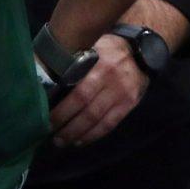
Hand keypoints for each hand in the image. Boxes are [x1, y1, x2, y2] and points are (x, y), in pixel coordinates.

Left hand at [50, 32, 149, 147]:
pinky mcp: (129, 104)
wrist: (143, 51)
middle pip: (86, 109)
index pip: (78, 93)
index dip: (63, 110)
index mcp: (99, 65)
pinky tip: (81, 141)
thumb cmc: (109, 48)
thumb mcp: (92, 46)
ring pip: (98, 120)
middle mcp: (111, 80)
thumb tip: (48, 77)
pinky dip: (94, 135)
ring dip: (79, 134)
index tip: (46, 119)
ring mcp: (122, 94)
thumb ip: (74, 60)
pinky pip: (110, 124)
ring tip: (63, 142)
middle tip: (52, 136)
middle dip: (68, 126)